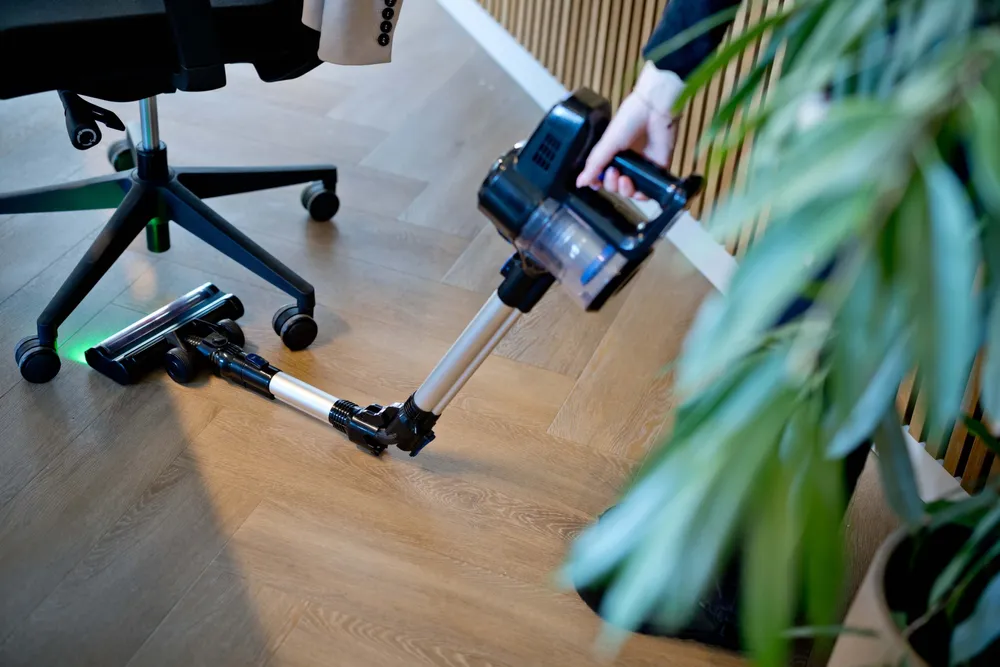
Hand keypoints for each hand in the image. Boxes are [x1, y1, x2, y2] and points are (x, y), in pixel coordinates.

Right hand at [576, 62, 684, 199]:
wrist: (654, 112)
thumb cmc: (631, 119)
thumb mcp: (607, 143)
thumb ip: (594, 164)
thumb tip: (580, 182)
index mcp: (612, 155)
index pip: (601, 177)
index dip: (598, 183)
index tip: (595, 183)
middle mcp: (626, 163)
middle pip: (614, 187)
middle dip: (611, 184)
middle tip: (613, 172)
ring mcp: (641, 167)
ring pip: (630, 192)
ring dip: (625, 190)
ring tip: (625, 179)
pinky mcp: (656, 170)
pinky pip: (648, 191)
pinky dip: (642, 194)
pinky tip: (637, 187)